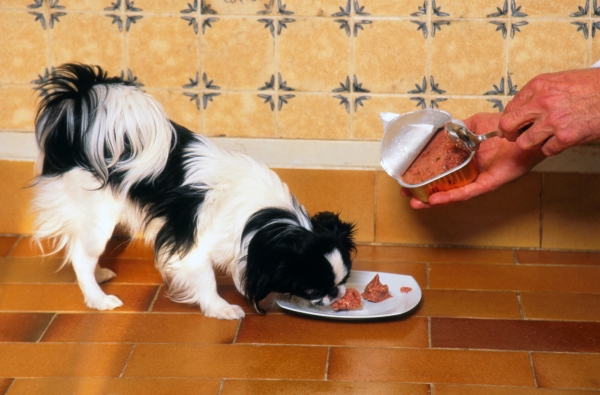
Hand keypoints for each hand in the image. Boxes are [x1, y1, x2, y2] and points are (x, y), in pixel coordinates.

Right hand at [401, 112, 545, 208]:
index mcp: (465, 159)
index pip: (441, 169)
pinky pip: (468, 192)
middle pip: (443, 185)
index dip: (424, 174)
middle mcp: (470, 171)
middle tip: (406, 193)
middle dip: (423, 192)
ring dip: (433, 199)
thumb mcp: (474, 123)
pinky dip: (451, 197)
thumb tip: (439, 131)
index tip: (407, 176)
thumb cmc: (505, 127)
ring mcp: (478, 179)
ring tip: (416, 202)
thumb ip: (457, 128)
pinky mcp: (489, 183)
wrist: (526, 128)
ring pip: (452, 193)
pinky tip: (436, 200)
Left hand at [499, 68, 599, 155]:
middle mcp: (542, 102)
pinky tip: (562, 139)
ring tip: (543, 137)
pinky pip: (547, 150)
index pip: (509, 109)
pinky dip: (553, 147)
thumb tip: (519, 111)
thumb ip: (538, 94)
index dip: (508, 120)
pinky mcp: (566, 137)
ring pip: (524, 142)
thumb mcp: (559, 80)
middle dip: (509, 134)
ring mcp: (553, 121)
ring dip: (532, 143)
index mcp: (538, 86)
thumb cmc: (591, 86)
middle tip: (516, 136)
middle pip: (507, 126)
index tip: (511, 126)